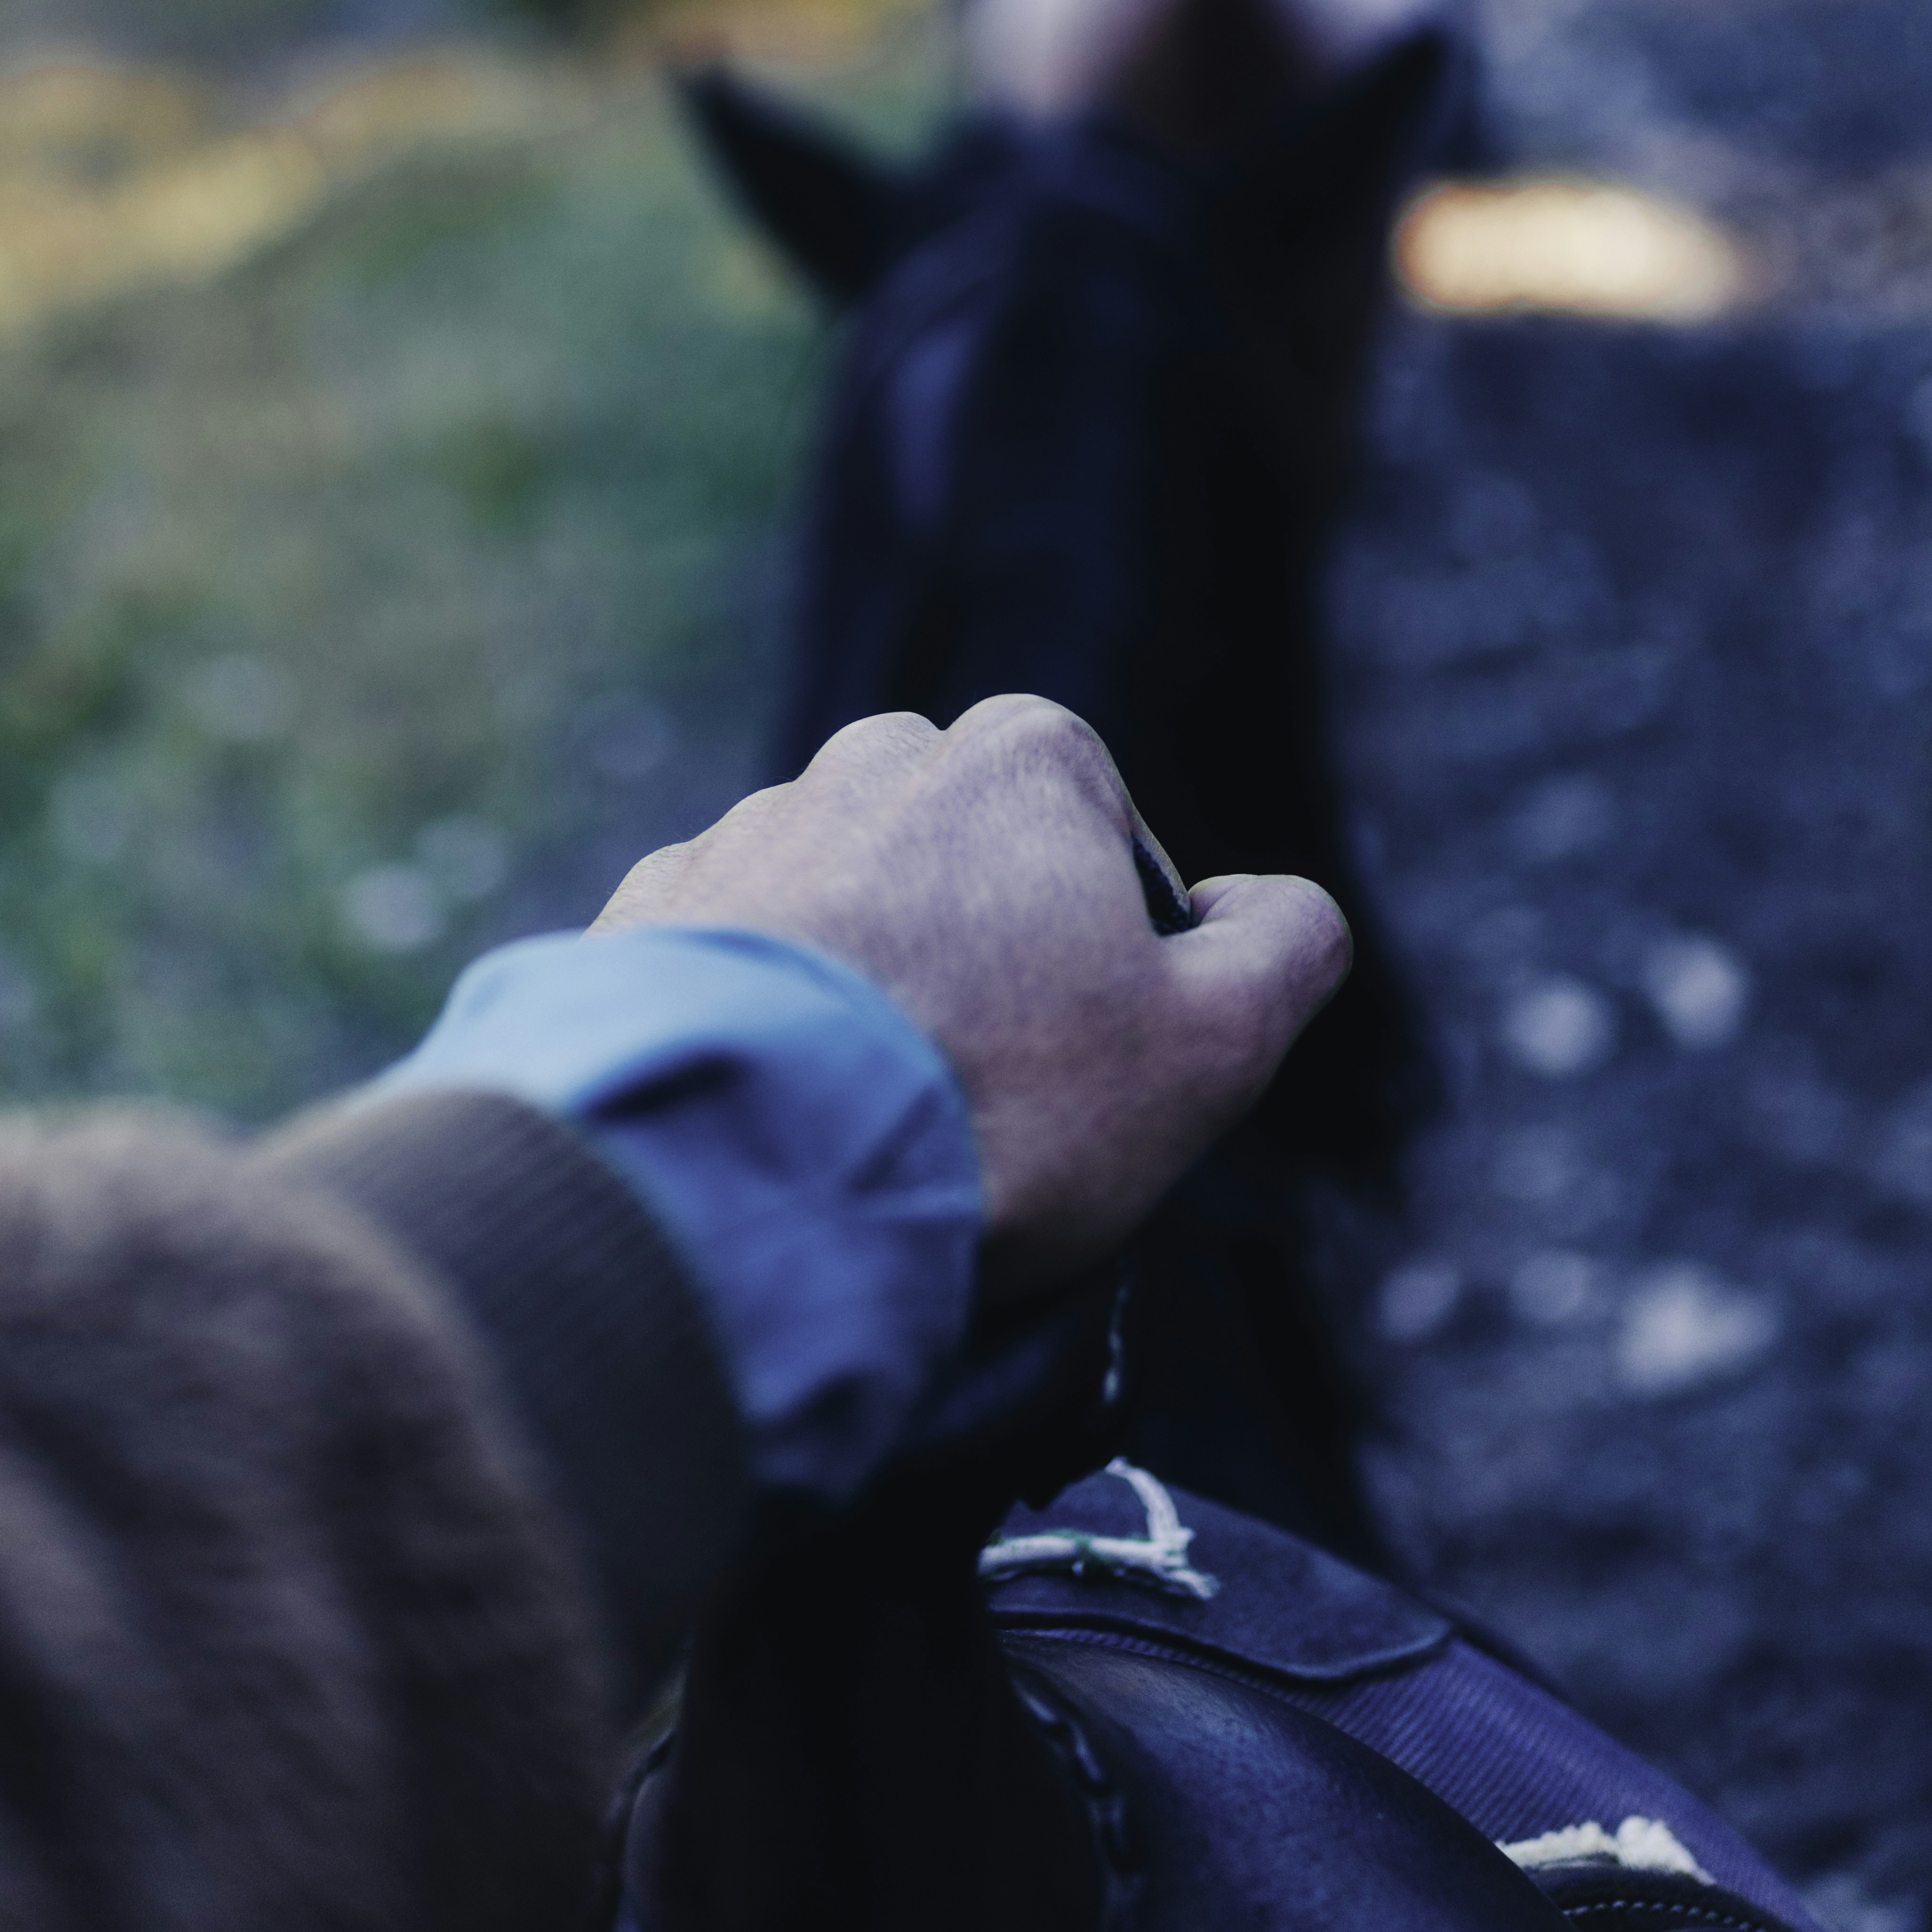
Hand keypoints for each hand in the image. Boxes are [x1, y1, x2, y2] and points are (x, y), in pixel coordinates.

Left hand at [591, 699, 1350, 1292]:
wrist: (748, 1172)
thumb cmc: (1003, 1103)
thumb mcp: (1216, 1043)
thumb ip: (1285, 945)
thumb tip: (1271, 904)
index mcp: (1021, 759)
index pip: (1108, 846)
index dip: (1116, 966)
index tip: (1083, 1063)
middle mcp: (873, 761)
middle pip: (973, 875)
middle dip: (984, 967)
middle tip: (981, 1101)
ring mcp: (747, 830)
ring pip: (850, 915)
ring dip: (869, 997)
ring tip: (868, 1120)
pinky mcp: (646, 913)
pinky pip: (735, 962)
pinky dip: (762, 1028)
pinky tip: (774, 1111)